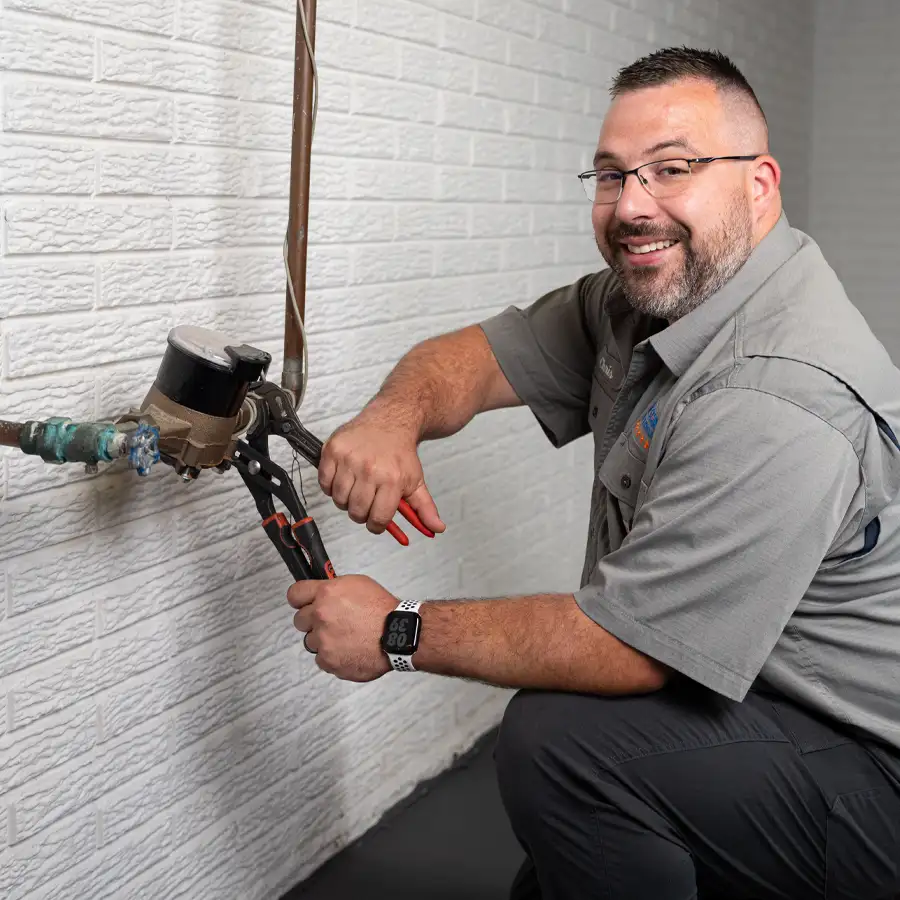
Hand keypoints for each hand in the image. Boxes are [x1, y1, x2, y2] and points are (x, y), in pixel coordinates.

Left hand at [288, 574, 397, 681]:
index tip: (304, 603)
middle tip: (332, 622)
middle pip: (300, 620)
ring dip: (323, 640)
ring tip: (345, 638)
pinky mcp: (328, 661)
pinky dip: (332, 657)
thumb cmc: (383, 610)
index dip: (300, 599)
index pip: (295, 594)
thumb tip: (322, 594)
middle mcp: (320, 616)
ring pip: (310, 641)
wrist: (397, 635)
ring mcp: (323, 640)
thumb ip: (333, 589)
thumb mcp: (358, 584)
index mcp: (326, 594)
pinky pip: (321, 659)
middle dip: (313, 621)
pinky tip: (348, 650)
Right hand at [318, 406, 445, 536]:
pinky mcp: (333, 450)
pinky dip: (330, 486)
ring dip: (345, 500)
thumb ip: (425, 508)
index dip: (377, 525)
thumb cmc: (400, 453)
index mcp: (392, 480)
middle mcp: (370, 470)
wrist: (390, 420)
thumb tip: (437, 528)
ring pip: (338, 499)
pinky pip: (324, 482)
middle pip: (356, 512)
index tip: (376, 521)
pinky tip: (343, 478)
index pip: (378, 519)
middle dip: (361, 513)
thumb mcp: (416, 480)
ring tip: (356, 488)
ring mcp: (349, 459)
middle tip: (366, 502)